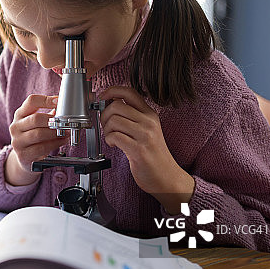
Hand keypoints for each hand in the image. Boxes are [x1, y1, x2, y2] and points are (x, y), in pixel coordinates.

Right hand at [5, 95, 68, 185]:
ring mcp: (18, 141)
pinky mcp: (23, 154)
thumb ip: (49, 113)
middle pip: (35, 118)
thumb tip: (64, 107)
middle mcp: (16, 126)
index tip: (59, 102)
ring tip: (65, 133)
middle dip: (53, 120)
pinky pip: (41, 148)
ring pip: (38, 134)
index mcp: (20, 114)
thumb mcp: (37, 123)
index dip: (46, 100)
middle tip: (64, 122)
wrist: (25, 157)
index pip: (31, 101)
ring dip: (55, 133)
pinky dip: (54, 144)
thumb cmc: (34, 136)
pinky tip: (61, 141)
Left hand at [100, 86, 193, 212]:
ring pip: (114, 120)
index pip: (130, 92)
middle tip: (107, 126)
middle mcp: (149, 122)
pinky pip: (115, 136)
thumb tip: (110, 104)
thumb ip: (132, 117)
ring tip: (112, 138)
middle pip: (116, 106)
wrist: (167, 177)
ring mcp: (145, 135)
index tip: (103, 96)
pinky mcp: (139, 150)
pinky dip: (109, 140)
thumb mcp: (147, 130)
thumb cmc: (153, 155)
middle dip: (104, 116)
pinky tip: (115, 145)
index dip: (112, 90)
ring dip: (106, 130)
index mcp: (150, 115)